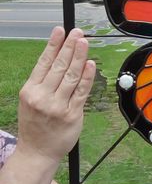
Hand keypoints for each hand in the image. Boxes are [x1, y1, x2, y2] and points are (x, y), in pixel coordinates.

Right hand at [16, 27, 95, 162]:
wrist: (36, 152)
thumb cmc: (35, 124)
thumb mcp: (30, 100)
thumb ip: (43, 81)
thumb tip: (58, 56)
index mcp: (30, 90)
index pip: (43, 62)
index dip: (53, 45)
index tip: (60, 30)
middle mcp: (42, 97)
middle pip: (58, 66)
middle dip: (69, 47)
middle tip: (77, 32)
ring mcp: (57, 106)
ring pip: (71, 76)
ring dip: (79, 57)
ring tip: (84, 42)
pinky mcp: (72, 115)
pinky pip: (81, 92)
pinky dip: (87, 77)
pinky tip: (91, 64)